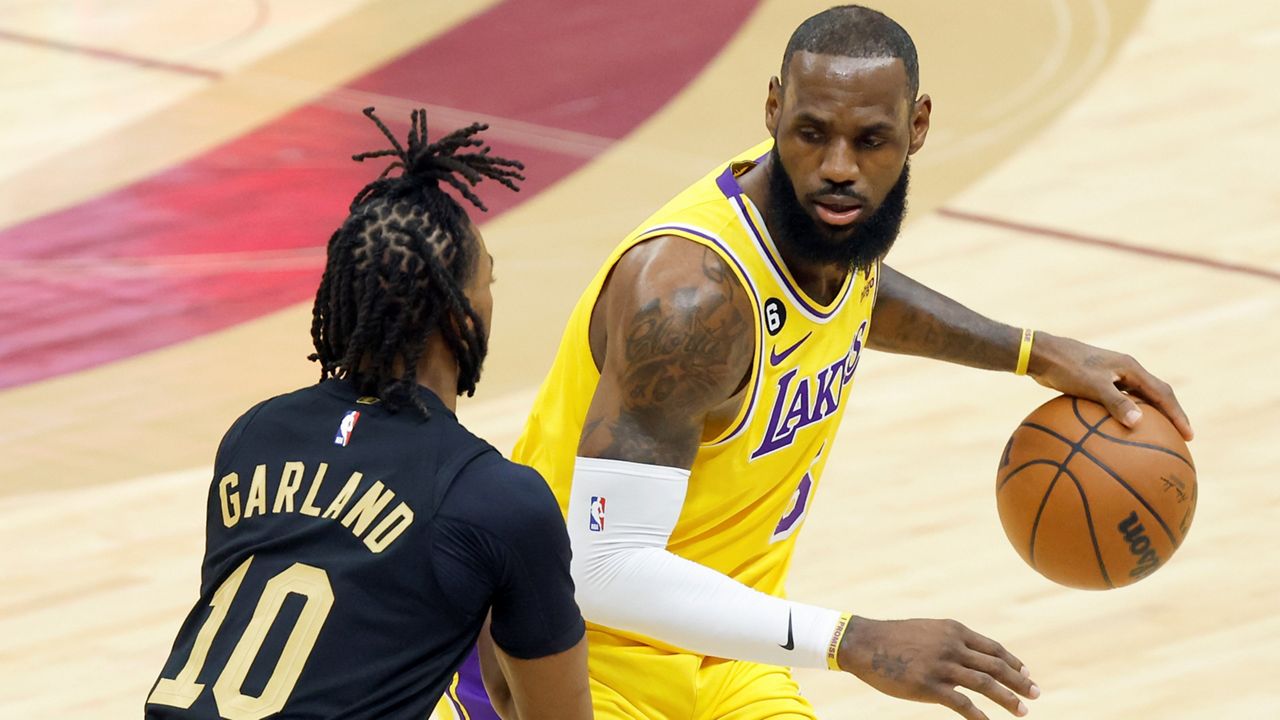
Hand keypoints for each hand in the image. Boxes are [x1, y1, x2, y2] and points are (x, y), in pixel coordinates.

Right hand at [838, 616, 1038, 719]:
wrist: (865, 643)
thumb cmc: (893, 639)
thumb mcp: (927, 631)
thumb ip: (949, 640)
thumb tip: (969, 655)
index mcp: (953, 631)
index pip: (992, 648)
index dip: (1012, 662)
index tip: (1026, 673)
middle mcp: (952, 646)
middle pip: (995, 666)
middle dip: (1019, 681)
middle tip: (1036, 694)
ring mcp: (941, 666)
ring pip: (986, 684)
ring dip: (1008, 699)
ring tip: (1023, 711)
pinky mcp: (929, 685)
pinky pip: (963, 704)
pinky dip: (980, 716)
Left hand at [1027, 332, 1192, 440]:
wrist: (1041, 354)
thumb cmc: (1065, 368)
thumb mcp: (1091, 386)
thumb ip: (1115, 402)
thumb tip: (1138, 422)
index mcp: (1131, 368)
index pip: (1163, 394)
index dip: (1178, 415)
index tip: (1188, 436)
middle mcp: (1125, 370)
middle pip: (1156, 395)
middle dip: (1170, 416)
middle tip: (1179, 439)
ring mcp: (1112, 376)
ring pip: (1138, 398)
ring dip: (1149, 416)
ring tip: (1155, 438)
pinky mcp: (1097, 382)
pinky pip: (1118, 402)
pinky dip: (1124, 416)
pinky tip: (1118, 434)